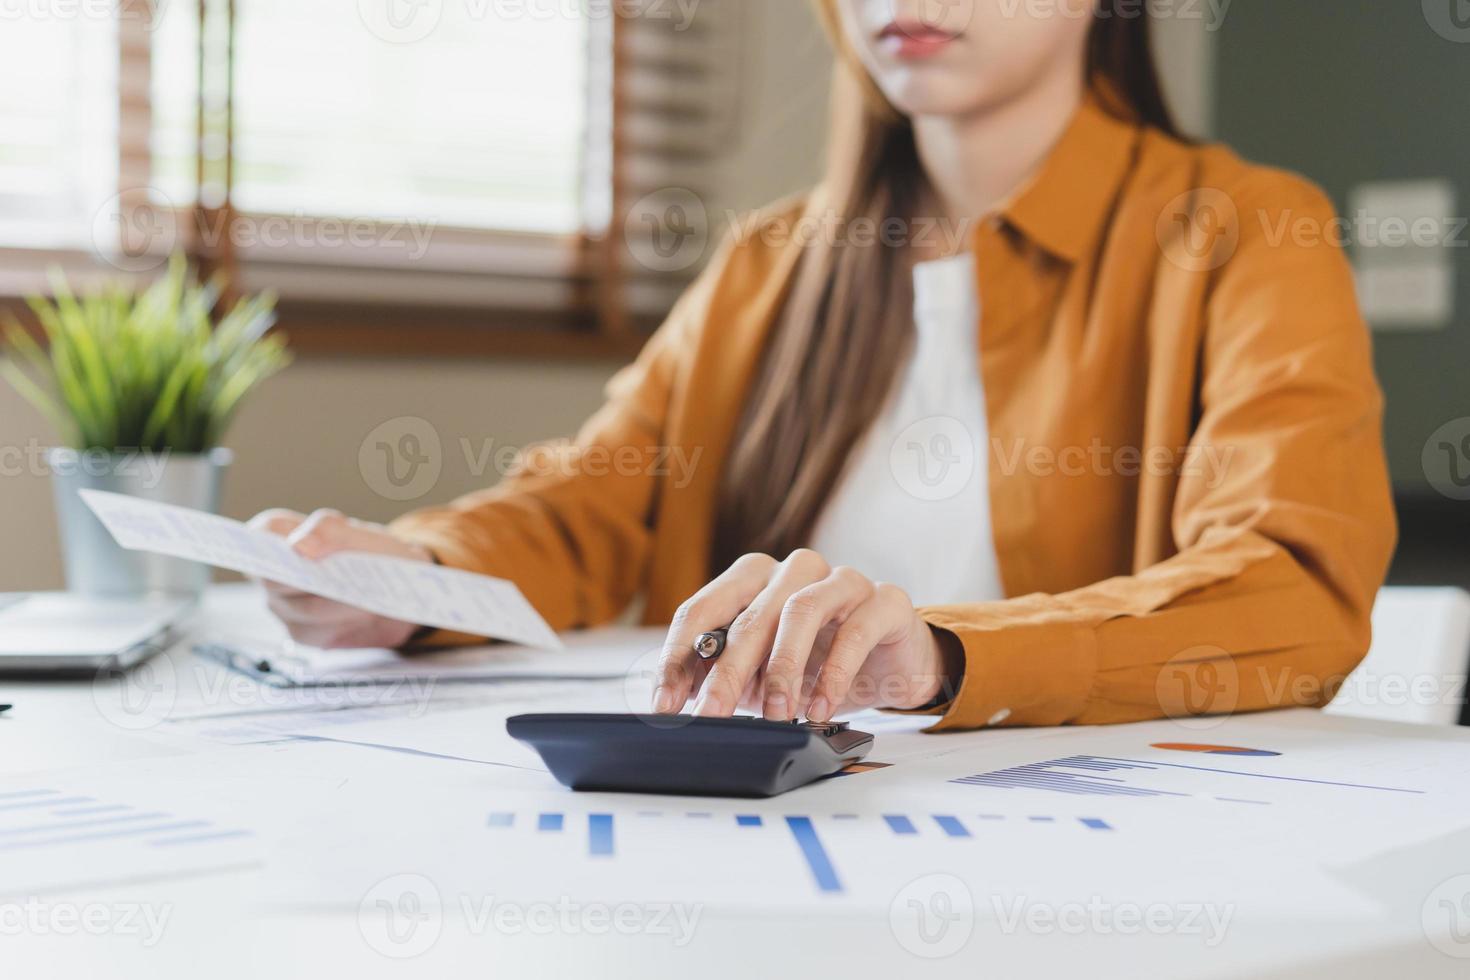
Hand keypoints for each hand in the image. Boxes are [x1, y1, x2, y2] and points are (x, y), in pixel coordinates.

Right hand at [249, 508, 432, 648]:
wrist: (399, 589)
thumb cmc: (372, 554)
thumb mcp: (359, 534)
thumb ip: (328, 530)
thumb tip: (300, 545)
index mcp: (284, 536)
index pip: (263, 532)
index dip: (270, 539)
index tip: (296, 547)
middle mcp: (275, 572)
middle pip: (277, 579)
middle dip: (315, 579)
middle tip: (346, 577)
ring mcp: (284, 605)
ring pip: (304, 609)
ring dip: (339, 603)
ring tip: (367, 596)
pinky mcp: (302, 632)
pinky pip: (318, 631)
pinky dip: (346, 621)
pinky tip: (364, 613)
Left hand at [651, 550, 962, 721]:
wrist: (893, 665)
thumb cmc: (819, 664)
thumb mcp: (761, 676)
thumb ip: (725, 678)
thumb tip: (677, 705)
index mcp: (753, 578)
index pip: (701, 610)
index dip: (678, 658)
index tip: (664, 705)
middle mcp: (793, 569)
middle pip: (749, 615)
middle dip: (726, 671)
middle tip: (711, 714)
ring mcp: (841, 579)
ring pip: (799, 611)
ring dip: (782, 668)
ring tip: (775, 714)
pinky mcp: (883, 600)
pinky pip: (855, 630)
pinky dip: (834, 672)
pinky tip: (820, 707)